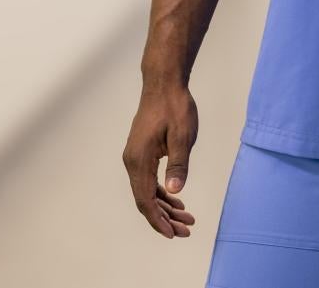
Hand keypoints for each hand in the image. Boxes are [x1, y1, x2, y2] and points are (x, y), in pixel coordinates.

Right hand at [122, 81, 199, 238]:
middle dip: (164, 219)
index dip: (158, 220)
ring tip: (186, 220)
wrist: (163, 84)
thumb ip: (178, 164)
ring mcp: (135, 157)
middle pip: (145, 200)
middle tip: (186, 231)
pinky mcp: (141, 153)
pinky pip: (148, 180)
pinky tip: (176, 200)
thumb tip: (174, 190)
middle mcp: (132, 161)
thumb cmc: (174, 107)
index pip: (145, 200)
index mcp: (139, 160)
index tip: (172, 234)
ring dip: (165, 207)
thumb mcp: (182, 136)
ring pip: (147, 191)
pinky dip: (162, 193)